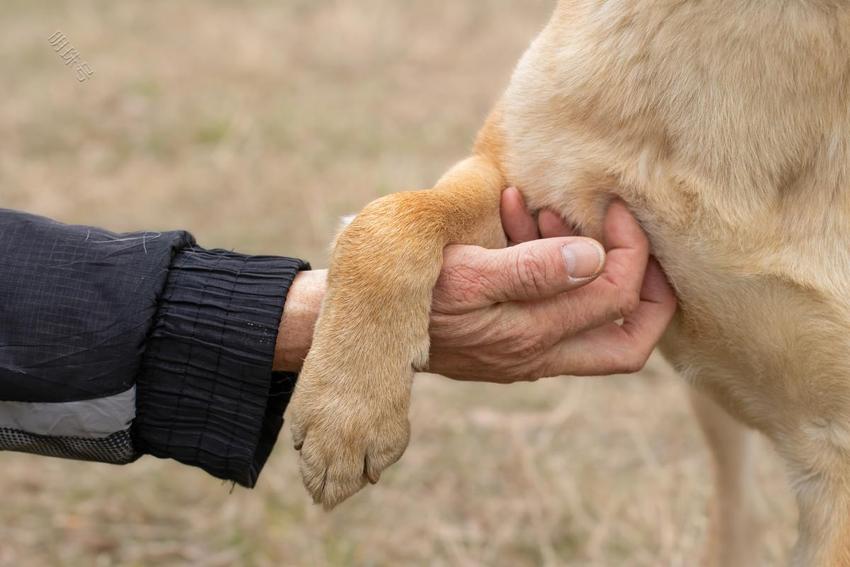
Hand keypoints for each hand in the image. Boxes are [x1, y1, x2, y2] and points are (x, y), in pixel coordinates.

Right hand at [426, 188, 677, 381]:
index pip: (618, 298)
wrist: (369, 328)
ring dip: (590, 266)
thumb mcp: (465, 273)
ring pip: (596, 328)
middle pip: (629, 343)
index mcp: (531, 334)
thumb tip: (595, 256)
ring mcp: (526, 354)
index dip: (631, 251)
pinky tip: (519, 225)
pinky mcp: (511, 344)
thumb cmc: (412, 294)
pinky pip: (556, 313)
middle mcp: (538, 354)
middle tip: (631, 233)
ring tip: (543, 213)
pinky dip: (555, 270)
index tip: (613, 207)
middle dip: (650, 290)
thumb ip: (531, 269)